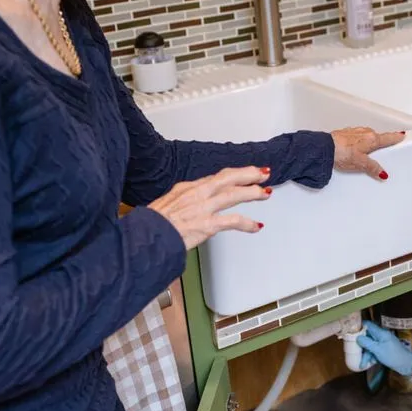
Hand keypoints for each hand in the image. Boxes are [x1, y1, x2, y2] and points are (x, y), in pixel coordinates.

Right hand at [150, 166, 270, 249]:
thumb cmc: (151, 226)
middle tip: (262, 173)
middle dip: (248, 174)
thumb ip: (182, 204)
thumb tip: (190, 208)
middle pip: (227, 178)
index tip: (242, 174)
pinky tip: (257, 225)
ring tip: (265, 193)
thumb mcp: (166, 206)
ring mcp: (203, 208)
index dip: (232, 175)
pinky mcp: (207, 224)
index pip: (215, 178)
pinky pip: (233, 221)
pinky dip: (247, 223)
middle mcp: (197, 194)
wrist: (146, 237)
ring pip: (233, 194)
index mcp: (186, 188)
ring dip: (252, 193)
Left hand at [330, 127, 405, 180]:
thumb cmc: (340, 152)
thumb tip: (382, 173)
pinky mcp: (346, 134)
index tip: (402, 135)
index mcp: (371, 139)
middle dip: (381, 142)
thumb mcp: (360, 163)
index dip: (396, 137)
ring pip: (367, 137)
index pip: (388, 138)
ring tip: (366, 154)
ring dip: (369, 142)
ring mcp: (355, 132)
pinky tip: (354, 151)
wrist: (324, 148)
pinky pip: (358, 138)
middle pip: (378, 137)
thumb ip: (373, 168)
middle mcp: (364, 132)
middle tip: (385, 149)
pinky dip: (359, 142)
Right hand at [356, 320, 411, 375]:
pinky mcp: (385, 350)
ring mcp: (383, 343)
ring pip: (371, 346)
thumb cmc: (393, 356)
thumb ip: (367, 343)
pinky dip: (372, 357)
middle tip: (354, 352)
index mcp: (381, 333)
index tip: (351, 332)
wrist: (406, 365)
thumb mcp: (378, 350)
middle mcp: (382, 336)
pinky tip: (369, 364)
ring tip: (362, 364)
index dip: (359, 327)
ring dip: (366, 354)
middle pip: (368, 337)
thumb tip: (357, 337)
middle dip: (361, 346)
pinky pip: (375, 351)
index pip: (368, 325)